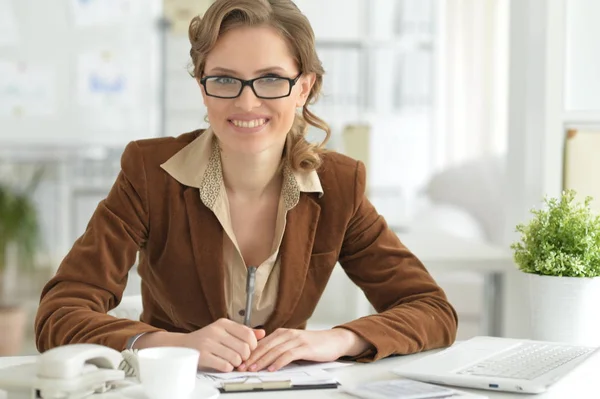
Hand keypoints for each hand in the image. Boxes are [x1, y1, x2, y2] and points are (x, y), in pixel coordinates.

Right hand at [135, 318, 264, 371]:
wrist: (182, 346)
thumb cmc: (206, 340)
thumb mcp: (225, 332)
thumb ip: (243, 332)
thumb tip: (262, 333)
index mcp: (223, 323)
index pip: (248, 333)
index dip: (253, 345)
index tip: (249, 350)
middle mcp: (216, 331)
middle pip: (244, 348)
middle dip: (245, 357)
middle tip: (240, 359)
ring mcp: (208, 343)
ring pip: (236, 358)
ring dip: (236, 364)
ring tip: (231, 362)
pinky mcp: (202, 356)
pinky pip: (225, 366)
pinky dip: (228, 368)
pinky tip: (224, 365)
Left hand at [238, 328, 369, 371]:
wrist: (334, 341)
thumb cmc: (313, 344)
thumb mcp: (293, 344)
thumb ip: (280, 348)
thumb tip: (262, 358)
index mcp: (282, 333)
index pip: (261, 343)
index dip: (249, 353)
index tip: (239, 362)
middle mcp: (287, 334)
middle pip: (265, 346)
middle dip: (252, 358)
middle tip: (241, 367)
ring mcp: (296, 340)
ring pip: (274, 350)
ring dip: (262, 361)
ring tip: (253, 370)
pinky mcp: (305, 347)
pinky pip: (288, 355)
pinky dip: (279, 362)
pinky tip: (272, 369)